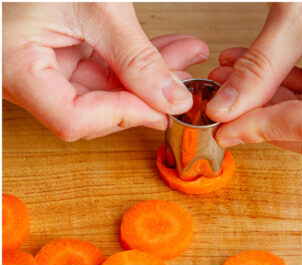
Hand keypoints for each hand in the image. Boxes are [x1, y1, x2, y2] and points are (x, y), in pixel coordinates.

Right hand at [2, 3, 208, 140]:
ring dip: (149, 77)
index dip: (125, 115)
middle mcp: (21, 77)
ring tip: (187, 56)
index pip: (73, 119)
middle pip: (92, 109)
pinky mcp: (57, 55)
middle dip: (147, 94)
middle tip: (187, 81)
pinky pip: (101, 70)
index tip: (165, 106)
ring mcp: (41, 67)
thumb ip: (136, 57)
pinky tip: (169, 51)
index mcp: (16, 68)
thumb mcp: (98, 8)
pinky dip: (135, 63)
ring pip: (104, 90)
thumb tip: (172, 99)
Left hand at [206, 2, 301, 159]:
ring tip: (237, 80)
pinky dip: (290, 99)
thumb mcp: (295, 16)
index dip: (260, 128)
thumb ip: (259, 66)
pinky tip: (263, 79)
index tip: (223, 123)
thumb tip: (226, 109)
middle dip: (265, 121)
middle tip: (225, 100)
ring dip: (273, 110)